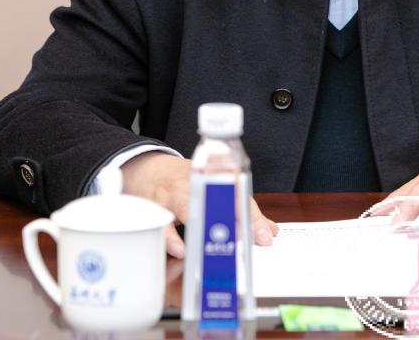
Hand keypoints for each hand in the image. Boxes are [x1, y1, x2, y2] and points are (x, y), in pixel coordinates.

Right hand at [120, 152, 278, 258]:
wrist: (149, 169)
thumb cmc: (187, 182)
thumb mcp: (216, 188)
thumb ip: (243, 210)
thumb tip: (269, 232)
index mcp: (214, 177)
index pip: (239, 193)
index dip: (252, 216)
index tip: (264, 236)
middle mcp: (195, 182)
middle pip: (214, 198)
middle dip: (229, 219)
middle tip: (242, 241)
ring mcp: (173, 193)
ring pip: (186, 207)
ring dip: (200, 228)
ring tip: (212, 249)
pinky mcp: (154, 207)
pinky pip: (161, 224)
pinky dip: (171, 238)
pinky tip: (182, 250)